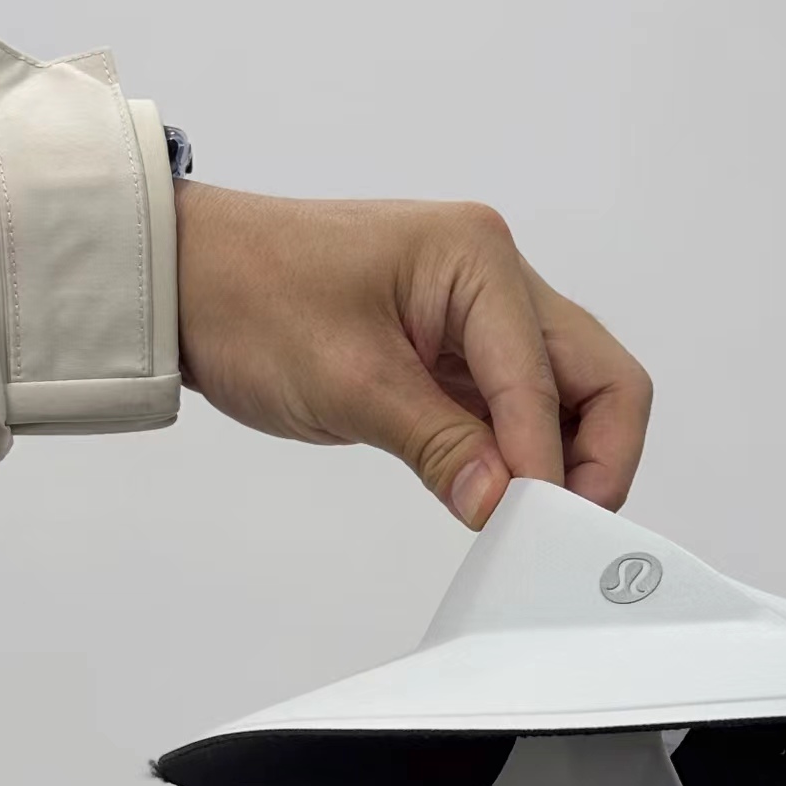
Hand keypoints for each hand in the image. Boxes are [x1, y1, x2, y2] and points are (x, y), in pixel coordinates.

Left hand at [171, 181, 653, 528]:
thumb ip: (440, 446)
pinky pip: (522, 408)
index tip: (533, 525)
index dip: (549, 459)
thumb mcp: (348, 381)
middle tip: (565, 527)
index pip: (550, 377)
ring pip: (572, 396)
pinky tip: (502, 497)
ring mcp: (484, 316)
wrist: (185, 282)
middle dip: (597, 457)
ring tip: (530, 520)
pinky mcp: (460, 353)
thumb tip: (503, 506)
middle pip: (599, 377)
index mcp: (478, 258)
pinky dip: (525, 456)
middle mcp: (497, 278)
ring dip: (565, 459)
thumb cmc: (250, 300)